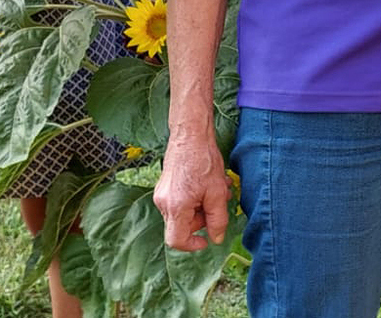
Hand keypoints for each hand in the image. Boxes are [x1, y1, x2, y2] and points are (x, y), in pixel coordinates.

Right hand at [155, 134, 231, 251]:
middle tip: (219, 204)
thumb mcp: (217, 193)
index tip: (206, 240)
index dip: (192, 245)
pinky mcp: (164, 187)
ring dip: (202, 207)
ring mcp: (161, 195)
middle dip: (202, 219)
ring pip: (182, 213)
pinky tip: (209, 185)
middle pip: (181, 226)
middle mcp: (163, 203)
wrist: (190, 135)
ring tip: (218, 191)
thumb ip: (218, 219)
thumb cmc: (204, 161)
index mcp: (175, 208)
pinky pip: (179, 202)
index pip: (176, 240)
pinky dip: (195, 199)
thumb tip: (217, 238)